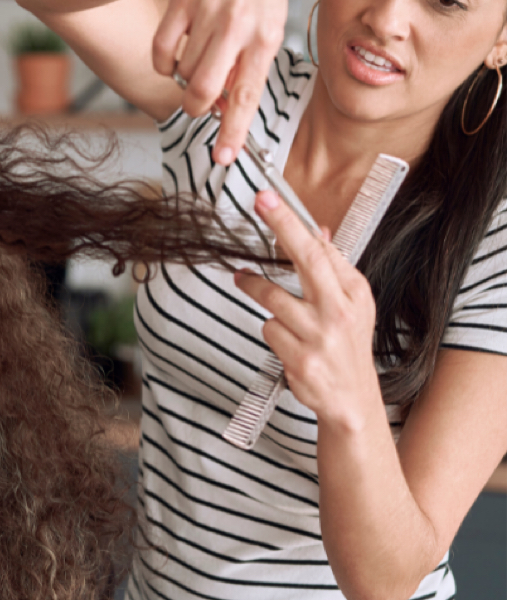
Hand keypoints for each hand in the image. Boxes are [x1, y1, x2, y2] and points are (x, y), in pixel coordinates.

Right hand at [152, 0, 287, 166]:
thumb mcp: (268, 24)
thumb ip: (250, 67)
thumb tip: (227, 111)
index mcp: (266, 36)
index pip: (247, 95)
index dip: (233, 131)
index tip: (223, 157)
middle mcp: (238, 25)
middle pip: (205, 90)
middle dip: (196, 106)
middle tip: (198, 103)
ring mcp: (207, 12)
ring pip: (183, 72)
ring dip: (184, 78)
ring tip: (197, 59)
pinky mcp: (181, 2)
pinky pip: (161, 53)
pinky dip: (163, 65)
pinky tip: (174, 55)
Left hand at [233, 190, 380, 430]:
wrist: (352, 401)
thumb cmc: (347, 346)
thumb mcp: (351, 304)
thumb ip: (332, 268)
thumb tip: (317, 230)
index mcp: (354, 293)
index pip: (321, 249)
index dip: (292, 221)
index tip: (270, 198)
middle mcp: (341, 312)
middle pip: (307, 261)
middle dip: (283, 228)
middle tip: (260, 203)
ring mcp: (321, 338)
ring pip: (273, 302)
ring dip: (256, 291)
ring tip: (247, 283)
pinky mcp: (301, 361)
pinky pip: (269, 331)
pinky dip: (271, 332)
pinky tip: (287, 342)